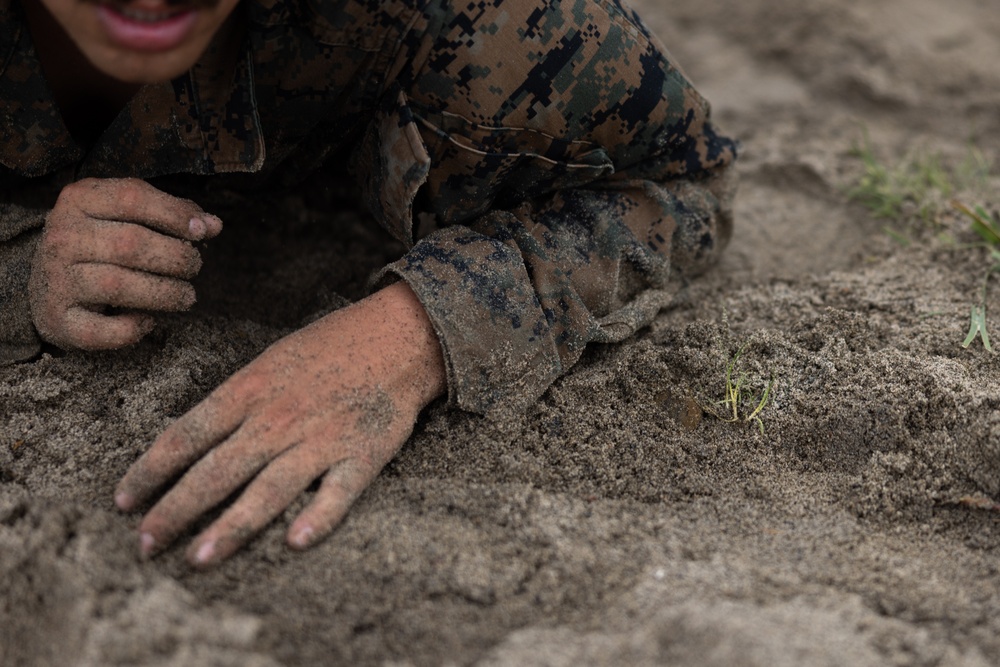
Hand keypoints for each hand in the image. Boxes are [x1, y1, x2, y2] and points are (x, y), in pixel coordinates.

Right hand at [29, 177, 221, 349]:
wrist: (48, 284)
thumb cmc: (101, 245)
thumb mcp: (128, 217)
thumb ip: (170, 215)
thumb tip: (213, 225)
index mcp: (80, 200)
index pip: (132, 197)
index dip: (174, 214)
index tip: (203, 231)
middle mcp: (62, 237)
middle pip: (131, 244)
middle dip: (176, 258)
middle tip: (193, 267)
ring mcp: (56, 279)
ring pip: (119, 285)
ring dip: (166, 293)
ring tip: (186, 296)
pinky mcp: (59, 319)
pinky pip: (103, 330)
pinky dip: (134, 328)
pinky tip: (148, 320)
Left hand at [114, 281, 446, 565]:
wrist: (398, 335)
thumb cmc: (330, 347)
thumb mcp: (270, 361)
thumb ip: (234, 401)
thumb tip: (189, 439)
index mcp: (251, 390)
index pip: (186, 436)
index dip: (150, 472)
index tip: (124, 502)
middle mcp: (278, 418)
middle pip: (216, 471)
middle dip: (175, 511)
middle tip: (146, 546)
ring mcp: (322, 438)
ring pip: (268, 489)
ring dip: (231, 526)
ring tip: (200, 558)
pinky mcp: (364, 454)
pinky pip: (339, 492)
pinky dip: (319, 517)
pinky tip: (296, 542)